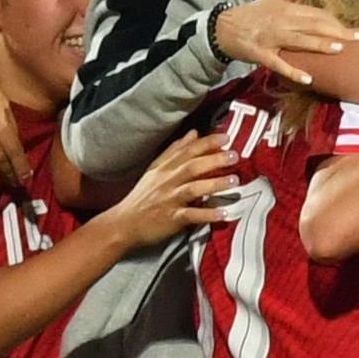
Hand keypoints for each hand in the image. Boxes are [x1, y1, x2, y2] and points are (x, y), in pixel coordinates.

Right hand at [103, 132, 235, 247]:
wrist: (123, 224)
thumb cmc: (142, 197)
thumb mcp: (155, 170)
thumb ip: (175, 151)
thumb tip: (193, 133)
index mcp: (164, 168)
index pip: (187, 151)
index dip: (206, 143)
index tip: (225, 138)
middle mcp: (167, 181)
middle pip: (192, 167)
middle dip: (214, 160)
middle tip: (234, 156)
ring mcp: (168, 200)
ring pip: (193, 188)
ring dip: (214, 184)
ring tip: (234, 181)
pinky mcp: (170, 219)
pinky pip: (191, 215)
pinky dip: (206, 214)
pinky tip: (223, 213)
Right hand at [213, 0, 354, 85]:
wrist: (224, 27)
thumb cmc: (253, 12)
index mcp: (287, 9)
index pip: (316, 15)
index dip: (335, 22)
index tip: (353, 30)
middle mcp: (281, 22)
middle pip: (313, 26)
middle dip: (336, 33)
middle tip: (357, 40)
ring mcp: (271, 39)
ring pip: (299, 42)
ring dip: (319, 45)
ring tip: (338, 50)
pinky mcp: (261, 54)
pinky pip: (279, 64)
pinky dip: (294, 72)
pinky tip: (309, 78)